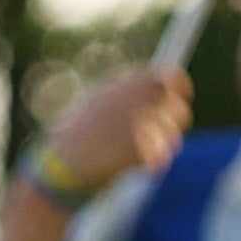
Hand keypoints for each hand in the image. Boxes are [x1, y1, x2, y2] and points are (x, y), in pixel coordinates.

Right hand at [43, 67, 191, 194]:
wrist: (61, 164)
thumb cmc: (79, 134)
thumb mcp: (99, 100)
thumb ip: (130, 90)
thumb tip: (165, 83)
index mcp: (123, 83)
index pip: (168, 76)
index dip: (178, 86)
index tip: (180, 95)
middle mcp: (134, 99)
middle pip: (178, 107)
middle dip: (175, 119)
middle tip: (164, 129)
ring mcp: (139, 123)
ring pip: (172, 136)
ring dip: (161, 145)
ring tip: (129, 150)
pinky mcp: (142, 148)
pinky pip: (161, 157)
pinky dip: (149, 164)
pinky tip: (124, 163)